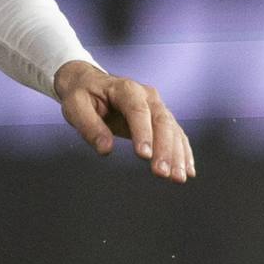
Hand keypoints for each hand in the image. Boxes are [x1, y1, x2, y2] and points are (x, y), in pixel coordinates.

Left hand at [54, 60, 194, 182]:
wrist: (89, 84)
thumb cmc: (81, 96)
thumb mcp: (75, 107)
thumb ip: (89, 126)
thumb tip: (105, 150)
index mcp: (125, 88)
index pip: (137, 111)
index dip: (143, 133)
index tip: (144, 156)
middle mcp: (147, 95)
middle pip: (161, 121)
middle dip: (164, 149)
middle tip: (162, 173)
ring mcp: (157, 106)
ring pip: (173, 130)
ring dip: (177, 155)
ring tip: (177, 179)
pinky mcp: (161, 119)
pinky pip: (176, 135)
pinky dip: (183, 153)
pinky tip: (187, 172)